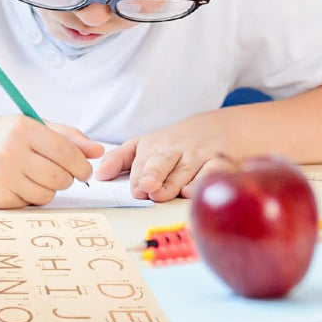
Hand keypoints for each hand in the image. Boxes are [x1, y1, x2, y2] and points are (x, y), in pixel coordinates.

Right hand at [0, 116, 103, 208]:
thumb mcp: (26, 125)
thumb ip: (64, 136)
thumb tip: (97, 151)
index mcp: (21, 128)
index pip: (66, 151)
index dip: (82, 164)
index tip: (84, 169)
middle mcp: (11, 151)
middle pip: (61, 177)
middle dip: (66, 178)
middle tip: (57, 172)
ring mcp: (1, 177)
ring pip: (47, 194)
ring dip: (47, 189)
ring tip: (32, 176)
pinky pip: (29, 204)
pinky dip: (29, 197)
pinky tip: (15, 184)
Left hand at [94, 114, 234, 201]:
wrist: (218, 127)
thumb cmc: (175, 143)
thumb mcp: (145, 144)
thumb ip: (120, 159)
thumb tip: (99, 175)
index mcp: (155, 145)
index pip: (142, 162)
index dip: (138, 177)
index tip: (137, 188)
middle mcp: (176, 149)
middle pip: (162, 162)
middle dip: (154, 174)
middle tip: (147, 186)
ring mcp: (199, 155)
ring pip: (185, 171)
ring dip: (174, 184)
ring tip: (163, 194)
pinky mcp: (222, 162)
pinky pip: (213, 173)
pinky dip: (204, 181)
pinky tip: (193, 191)